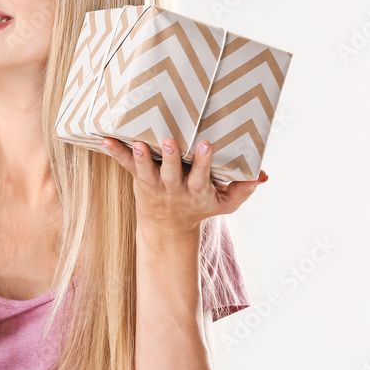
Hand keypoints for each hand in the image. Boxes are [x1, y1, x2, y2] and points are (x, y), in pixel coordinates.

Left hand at [99, 136, 267, 235]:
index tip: (208, 145)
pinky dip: (116, 153)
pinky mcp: (139, 179)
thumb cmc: (199, 207)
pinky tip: (105, 140)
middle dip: (171, 157)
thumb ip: (243, 189)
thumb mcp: (225, 204)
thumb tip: (263, 176)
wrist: (167, 229)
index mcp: (196, 190)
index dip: (205, 162)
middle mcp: (174, 187)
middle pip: (172, 172)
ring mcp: (154, 184)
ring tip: (137, 143)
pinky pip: (125, 166)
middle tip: (169, 140)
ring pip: (147, 170)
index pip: (202, 176)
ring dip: (141, 157)